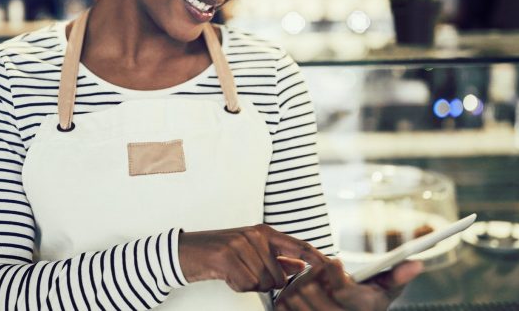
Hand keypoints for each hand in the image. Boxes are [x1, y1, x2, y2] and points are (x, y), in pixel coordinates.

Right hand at [178, 224, 327, 292]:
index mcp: (265, 232)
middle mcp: (256, 235)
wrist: (186, 252)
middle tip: (244, 274)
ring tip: (234, 272)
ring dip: (248, 285)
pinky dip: (236, 286)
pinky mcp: (227, 256)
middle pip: (279, 276)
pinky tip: (226, 275)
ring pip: (263, 282)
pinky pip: (246, 284)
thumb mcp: (251, 252)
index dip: (317, 258)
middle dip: (265, 283)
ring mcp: (241, 244)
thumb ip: (277, 259)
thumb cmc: (220, 254)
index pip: (298, 246)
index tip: (332, 266)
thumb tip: (301, 268)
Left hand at [275, 259, 422, 310]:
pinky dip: (286, 295)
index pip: (342, 290)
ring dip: (298, 283)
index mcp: (361, 309)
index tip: (334, 260)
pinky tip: (297, 292)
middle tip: (318, 268)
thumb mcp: (384, 291)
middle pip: (311, 289)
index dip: (334, 273)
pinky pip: (282, 306)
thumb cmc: (368, 304)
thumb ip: (398, 275)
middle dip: (312, 275)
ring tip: (309, 281)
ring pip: (295, 295)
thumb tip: (417, 263)